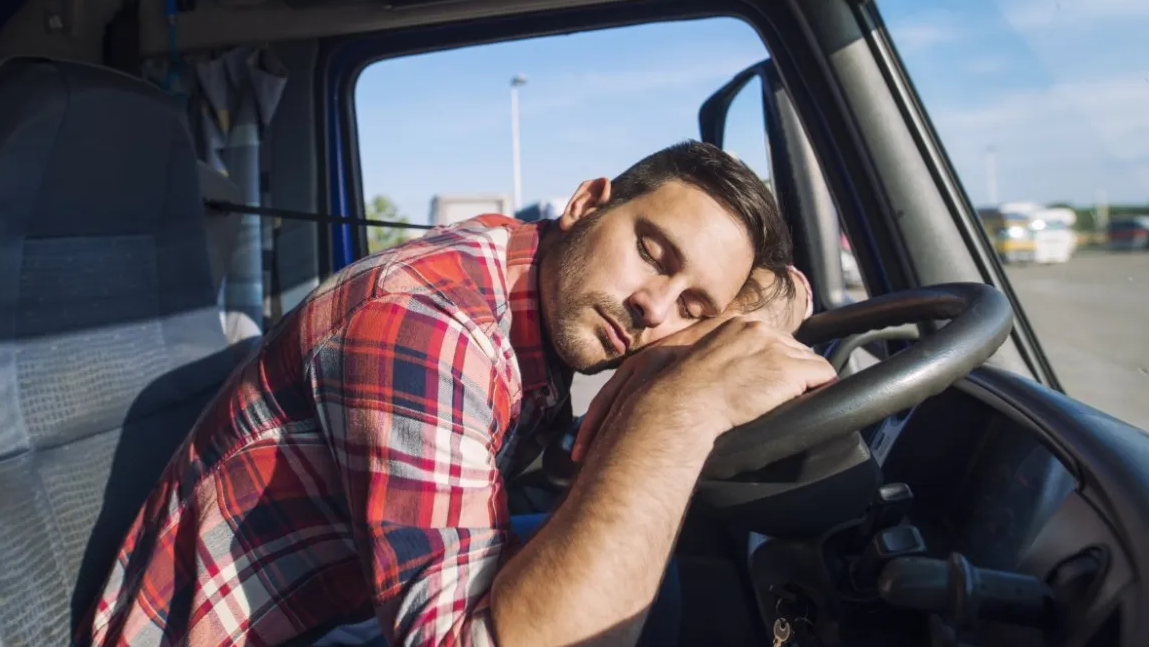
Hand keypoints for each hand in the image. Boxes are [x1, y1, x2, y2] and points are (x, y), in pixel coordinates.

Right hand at [657, 317, 836, 434]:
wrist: (687, 402)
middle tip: (778, 390)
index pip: (775, 337)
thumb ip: (728, 352)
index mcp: (740, 324)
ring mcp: (777, 349)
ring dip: (804, 378)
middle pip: (795, 347)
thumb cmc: (688, 389)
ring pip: (811, 360)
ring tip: (788, 396)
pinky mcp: (790, 371)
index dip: (776, 358)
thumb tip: (739, 367)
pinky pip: (824, 373)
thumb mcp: (705, 356)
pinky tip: (807, 397)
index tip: (770, 375)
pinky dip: (820, 385)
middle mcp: (761, 330)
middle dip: (792, 368)